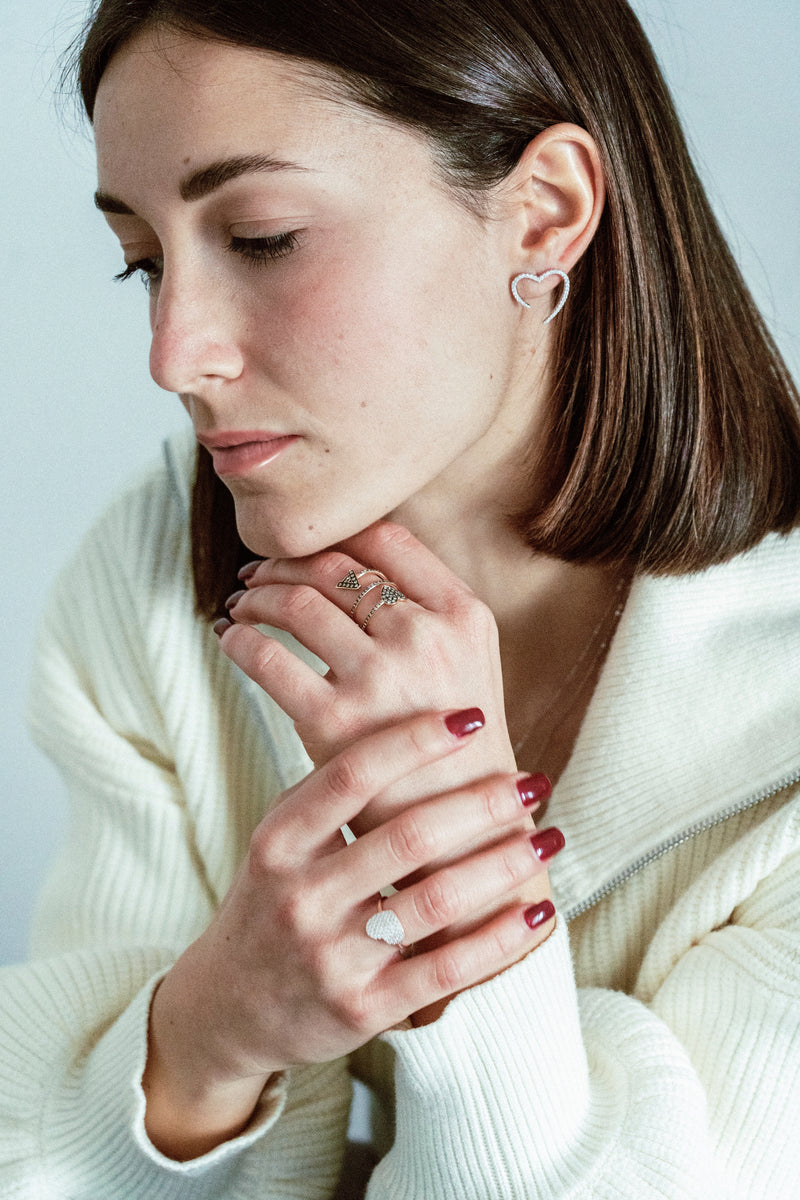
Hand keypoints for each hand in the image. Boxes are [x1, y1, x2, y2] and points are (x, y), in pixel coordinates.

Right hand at [143, 711, 558, 1157]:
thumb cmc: (272, 900)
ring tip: (547, 837)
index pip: (351, 776)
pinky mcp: (361, 1009)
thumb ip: (330, 792)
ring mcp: (330, 957)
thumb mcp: (280, 841)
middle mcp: (300, 897)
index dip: (415, 741)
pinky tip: (537, 913)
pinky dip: (500, 940)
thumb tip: (418, 727)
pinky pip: (445, 970)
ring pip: (435, 901)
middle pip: (407, 836)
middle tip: (532, 782)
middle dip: (482, 804)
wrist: (230, 1006)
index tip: (472, 717)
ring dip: (503, 865)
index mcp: (279, 842)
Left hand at [218, 521, 515, 824]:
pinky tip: (230, 639)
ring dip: (258, 596)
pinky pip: (269, 658)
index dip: (338, 535)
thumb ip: (429, 616)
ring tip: (242, 605)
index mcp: (464, 615)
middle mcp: (424, 636)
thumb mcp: (472, 666)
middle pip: (335, 568)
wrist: (466, 838)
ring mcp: (379, 676)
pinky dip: (240, 640)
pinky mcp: (335, 722)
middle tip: (259, 575)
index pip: (387, 539)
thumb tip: (356, 568)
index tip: (310, 548)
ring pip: (297, 603)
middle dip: (286, 565)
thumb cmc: (460, 751)